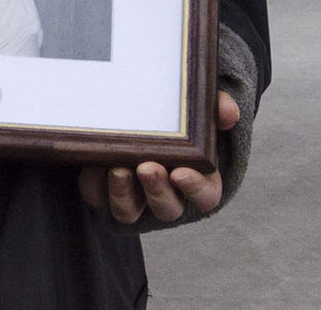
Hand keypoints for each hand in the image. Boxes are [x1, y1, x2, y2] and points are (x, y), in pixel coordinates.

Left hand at [78, 91, 239, 223]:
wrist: (143, 109)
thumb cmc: (181, 115)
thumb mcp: (202, 107)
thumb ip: (218, 107)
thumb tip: (228, 113)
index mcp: (199, 180)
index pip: (204, 197)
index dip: (194, 188)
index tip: (181, 172)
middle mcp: (167, 195)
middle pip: (166, 209)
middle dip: (156, 191)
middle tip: (147, 168)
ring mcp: (135, 196)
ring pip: (128, 212)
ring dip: (122, 194)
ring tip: (117, 169)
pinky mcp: (104, 189)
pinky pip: (97, 195)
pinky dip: (94, 183)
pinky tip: (93, 161)